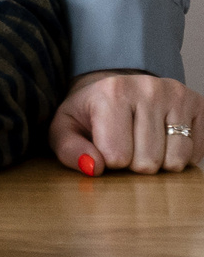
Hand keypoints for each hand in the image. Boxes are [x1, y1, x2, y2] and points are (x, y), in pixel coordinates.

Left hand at [50, 69, 203, 174]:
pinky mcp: (199, 105)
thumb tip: (93, 167)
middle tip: (126, 143)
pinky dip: (179, 156)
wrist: (117, 90)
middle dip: (134, 164)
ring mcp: (177, 95)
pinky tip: (163, 140)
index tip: (104, 144)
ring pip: (175, 161)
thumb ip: (69, 149)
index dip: (109, 161)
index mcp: (112, 92)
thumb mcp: (65, 128)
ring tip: (143, 142)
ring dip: (159, 162)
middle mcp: (148, 88)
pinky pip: (195, 155)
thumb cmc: (90, 113)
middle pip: (148, 162)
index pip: (116, 156)